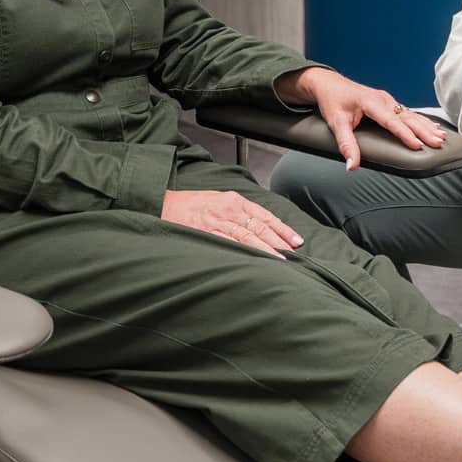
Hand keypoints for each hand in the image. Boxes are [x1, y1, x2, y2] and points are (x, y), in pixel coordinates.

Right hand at [161, 189, 304, 254]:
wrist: (164, 204)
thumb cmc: (191, 204)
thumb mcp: (219, 200)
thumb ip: (238, 212)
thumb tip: (260, 228)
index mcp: (234, 200)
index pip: (265, 216)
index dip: (283, 229)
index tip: (296, 241)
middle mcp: (229, 210)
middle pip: (261, 227)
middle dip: (279, 241)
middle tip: (295, 255)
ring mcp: (218, 222)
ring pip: (248, 237)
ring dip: (266, 249)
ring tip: (281, 261)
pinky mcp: (206, 232)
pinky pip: (229, 244)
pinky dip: (244, 252)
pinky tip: (255, 260)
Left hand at [275, 67, 446, 169]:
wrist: (328, 83)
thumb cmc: (332, 101)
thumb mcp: (335, 123)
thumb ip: (345, 145)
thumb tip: (351, 165)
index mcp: (371, 102)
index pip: (392, 121)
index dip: (405, 134)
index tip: (417, 145)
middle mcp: (383, 99)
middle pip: (407, 117)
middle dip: (424, 130)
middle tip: (438, 142)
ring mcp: (387, 100)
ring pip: (411, 114)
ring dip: (426, 126)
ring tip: (441, 136)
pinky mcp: (388, 103)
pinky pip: (408, 112)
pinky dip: (421, 120)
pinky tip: (432, 126)